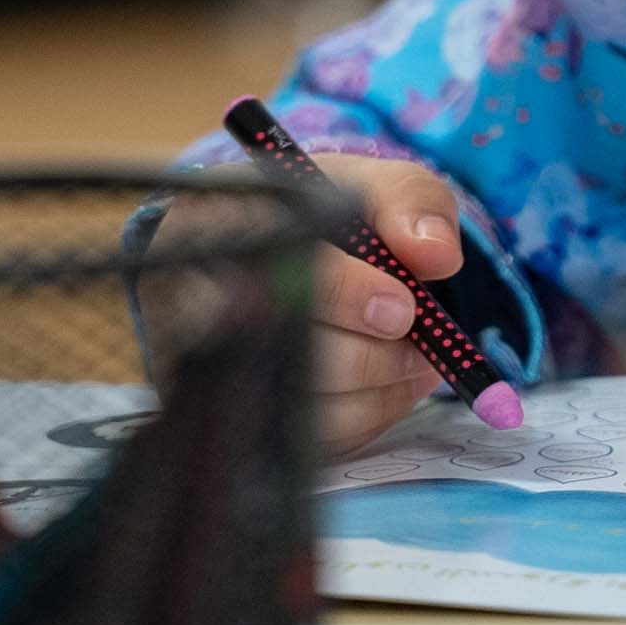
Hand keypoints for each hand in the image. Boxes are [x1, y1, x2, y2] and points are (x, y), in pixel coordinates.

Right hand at [146, 154, 469, 460]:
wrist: (292, 253)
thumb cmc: (325, 215)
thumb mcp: (369, 186)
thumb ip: (409, 200)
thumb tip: (436, 255)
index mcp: (213, 224)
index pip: (263, 273)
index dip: (342, 296)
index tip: (402, 305)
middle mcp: (189, 301)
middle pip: (282, 354)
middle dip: (371, 354)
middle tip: (415, 334)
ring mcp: (206, 369)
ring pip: (302, 407)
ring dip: (379, 386)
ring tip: (415, 352)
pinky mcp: (241, 418)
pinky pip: (315, 438)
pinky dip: (370, 413)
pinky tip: (390, 378)